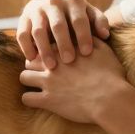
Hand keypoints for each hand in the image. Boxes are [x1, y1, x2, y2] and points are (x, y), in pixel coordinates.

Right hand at [16, 0, 110, 69]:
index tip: (87, 53)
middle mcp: (54, 2)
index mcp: (73, 1)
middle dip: (64, 44)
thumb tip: (105, 35)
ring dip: (45, 49)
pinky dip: (27, 47)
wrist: (49, 5)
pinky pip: (22, 34)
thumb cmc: (75, 16)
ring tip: (51, 66)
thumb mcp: (89, 14)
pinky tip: (33, 60)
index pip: (79, 19)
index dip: (83, 36)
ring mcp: (37, 10)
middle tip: (69, 61)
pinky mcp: (24, 18)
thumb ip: (99, 22)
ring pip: (39, 31)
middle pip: (58, 25)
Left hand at [19, 38, 134, 123]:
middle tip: (41, 71)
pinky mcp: (48, 100)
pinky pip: (26, 98)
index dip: (47, 52)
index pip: (45, 45)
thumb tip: (86, 33)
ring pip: (23, 77)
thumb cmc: (110, 75)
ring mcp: (48, 82)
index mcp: (64, 50)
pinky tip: (39, 100)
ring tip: (37, 85)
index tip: (51, 57)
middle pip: (30, 59)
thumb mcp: (103, 50)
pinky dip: (30, 99)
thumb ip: (91, 38)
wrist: (111, 98)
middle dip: (33, 65)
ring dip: (29, 80)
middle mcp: (52, 64)